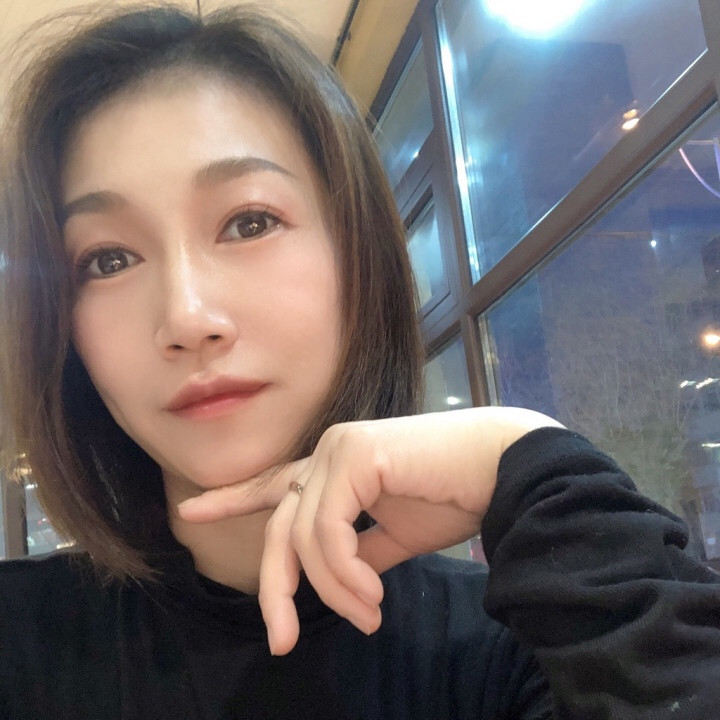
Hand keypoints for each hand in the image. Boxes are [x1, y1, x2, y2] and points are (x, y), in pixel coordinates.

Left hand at [177, 407, 562, 653]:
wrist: (503, 467)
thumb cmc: (454, 495)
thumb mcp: (397, 536)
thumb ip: (362, 553)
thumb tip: (342, 585)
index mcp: (336, 468)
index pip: (274, 485)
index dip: (233, 499)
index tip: (192, 513)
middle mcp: (330, 453)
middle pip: (280, 527)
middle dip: (275, 588)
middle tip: (281, 641)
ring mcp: (340, 449)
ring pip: (304, 538)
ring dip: (334, 591)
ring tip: (369, 615)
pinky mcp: (356, 454)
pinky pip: (329, 531)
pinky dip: (345, 574)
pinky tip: (373, 597)